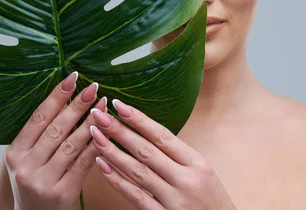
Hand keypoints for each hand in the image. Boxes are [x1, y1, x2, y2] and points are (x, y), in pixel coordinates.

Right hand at [3, 71, 106, 209]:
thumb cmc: (37, 184)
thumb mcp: (29, 160)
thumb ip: (41, 135)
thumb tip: (66, 96)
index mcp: (14, 153)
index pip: (38, 118)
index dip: (56, 96)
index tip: (73, 77)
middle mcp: (25, 167)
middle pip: (56, 128)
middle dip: (77, 105)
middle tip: (94, 86)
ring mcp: (42, 181)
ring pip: (72, 144)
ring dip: (91, 122)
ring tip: (104, 104)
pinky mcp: (62, 193)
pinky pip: (84, 163)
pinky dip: (97, 145)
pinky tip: (108, 131)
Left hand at [89, 99, 236, 209]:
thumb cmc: (210, 200)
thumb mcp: (203, 172)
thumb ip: (178, 156)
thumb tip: (146, 134)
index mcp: (197, 163)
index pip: (162, 136)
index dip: (140, 120)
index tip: (120, 105)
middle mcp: (185, 179)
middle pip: (146, 150)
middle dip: (119, 131)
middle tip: (98, 115)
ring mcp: (173, 200)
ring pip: (137, 171)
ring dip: (112, 152)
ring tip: (95, 136)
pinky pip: (135, 196)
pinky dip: (116, 180)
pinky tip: (102, 166)